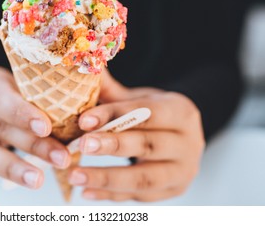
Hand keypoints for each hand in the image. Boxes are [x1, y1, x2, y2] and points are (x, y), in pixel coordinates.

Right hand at [0, 66, 70, 204]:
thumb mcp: (23, 82)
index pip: (1, 97)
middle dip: (33, 145)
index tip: (47, 128)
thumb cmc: (12, 91)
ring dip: (12, 168)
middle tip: (63, 159)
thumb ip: (47, 91)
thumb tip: (89, 102)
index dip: (22, 113)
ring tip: (38, 180)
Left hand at [69, 71, 204, 201]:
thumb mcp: (140, 98)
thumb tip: (81, 68)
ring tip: (74, 175)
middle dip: (111, 146)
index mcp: (181, 112)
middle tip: (79, 146)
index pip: (147, 113)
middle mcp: (190, 143)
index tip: (83, 120)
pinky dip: (110, 195)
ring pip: (144, 178)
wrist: (181, 136)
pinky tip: (85, 192)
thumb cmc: (154, 114)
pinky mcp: (173, 191)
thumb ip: (112, 91)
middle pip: (148, 145)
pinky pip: (138, 196)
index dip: (114, 116)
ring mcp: (184, 171)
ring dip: (106, 179)